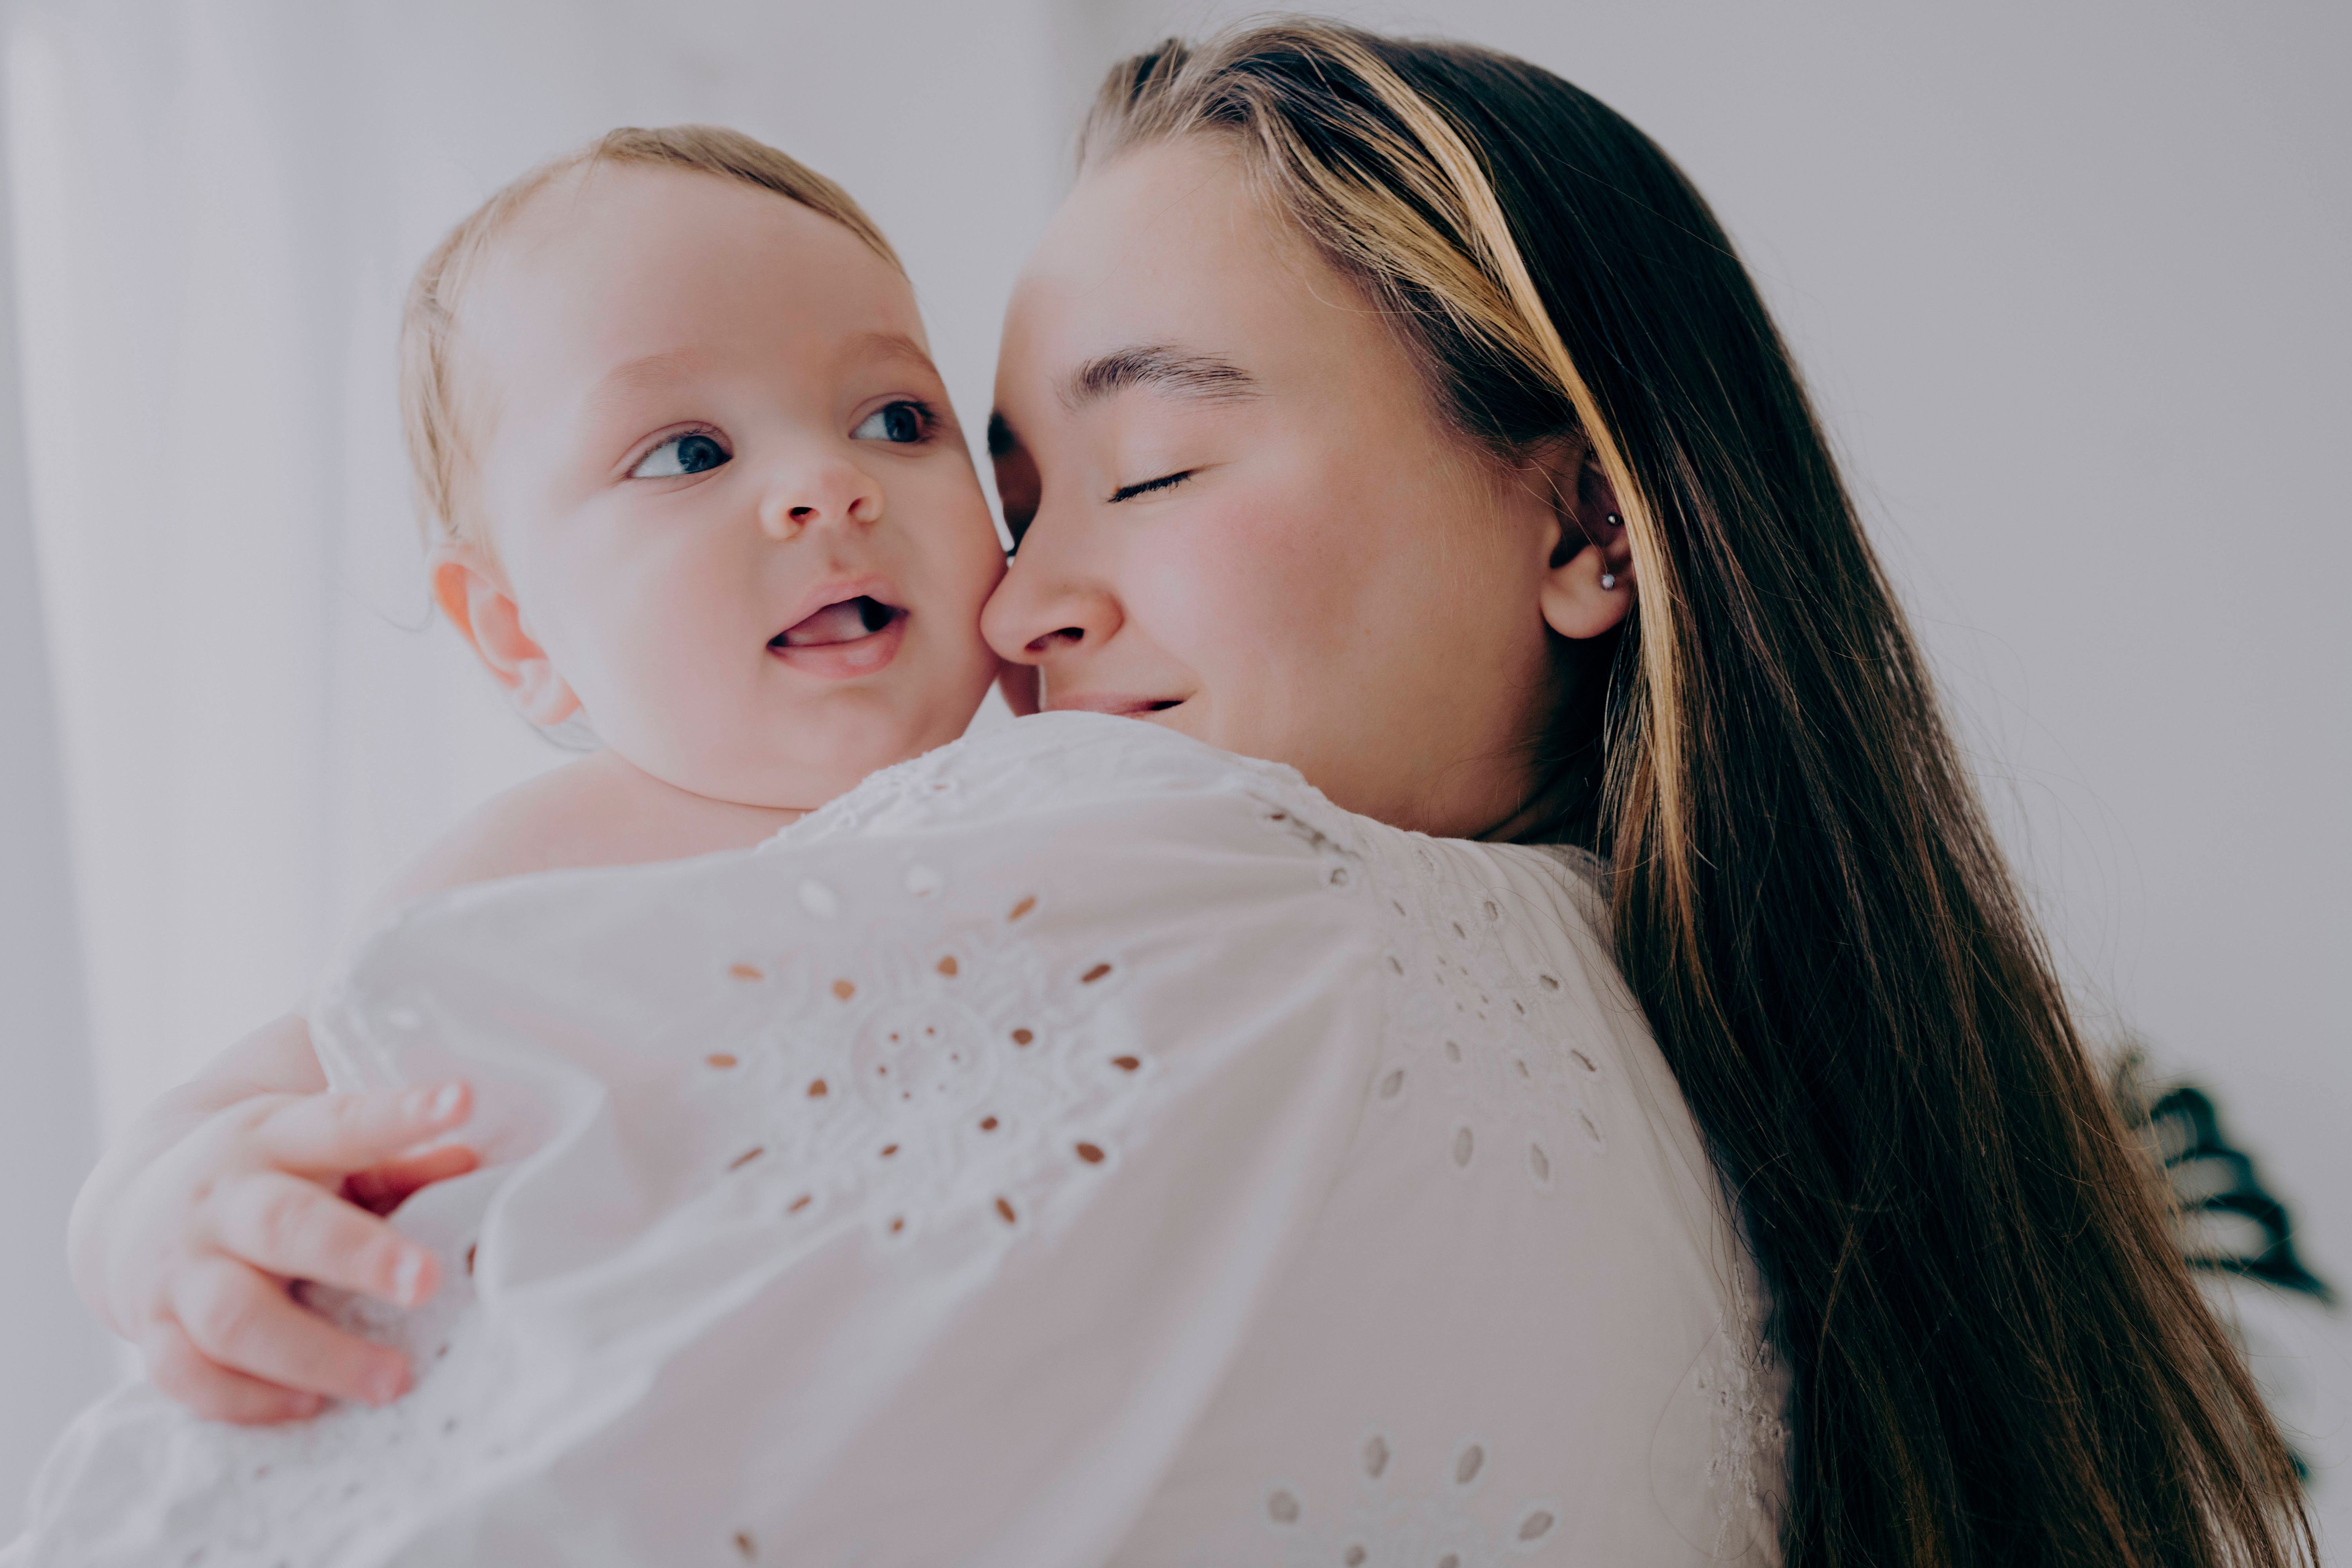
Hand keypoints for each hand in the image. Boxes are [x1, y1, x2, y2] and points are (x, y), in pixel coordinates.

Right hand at [91, 1083, 478, 1423]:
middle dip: (356, 1254)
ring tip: (394, 1380)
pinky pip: (190, 1376)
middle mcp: (219, 1200)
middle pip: (281, 1224)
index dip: (401, 1115)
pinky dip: (249, 1399)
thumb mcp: (316, 1137)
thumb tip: (469, 1158)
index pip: (340, 1122)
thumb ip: (392, 1149)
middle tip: (427, 1281)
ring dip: (315, 1355)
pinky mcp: (153, 1331)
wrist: (127, 1206)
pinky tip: (311, 1407)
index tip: (464, 1101)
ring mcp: (177, 1271)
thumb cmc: (263, 1168)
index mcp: (271, 1134)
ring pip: (235, 1317)